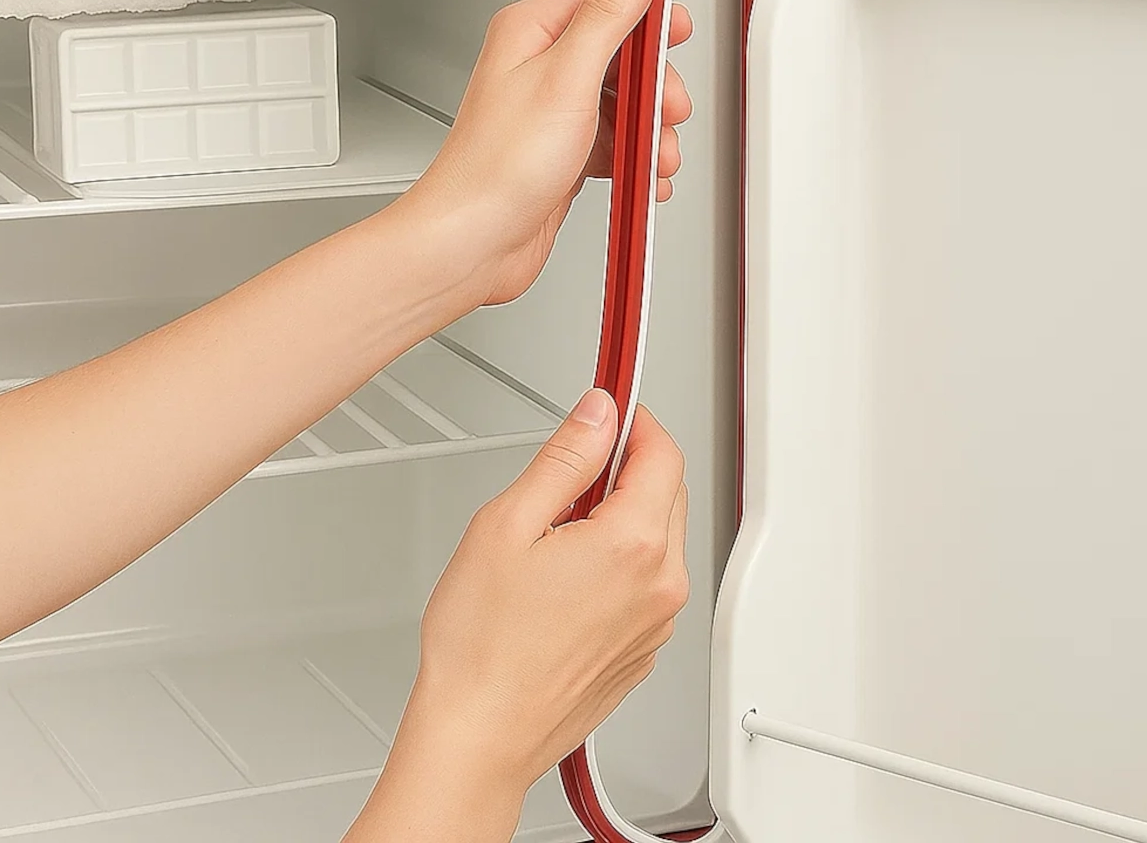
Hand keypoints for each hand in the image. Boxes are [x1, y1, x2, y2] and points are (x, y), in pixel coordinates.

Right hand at [347, 391, 688, 841]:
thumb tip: (600, 414)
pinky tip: (565, 579)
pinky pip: (648, 581)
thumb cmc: (482, 646)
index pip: (662, 451)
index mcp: (634, 544)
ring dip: (623, 515)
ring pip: (660, 535)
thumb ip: (565, 457)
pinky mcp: (644, 648)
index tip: (611, 409)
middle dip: (626, 467)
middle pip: (667, 490)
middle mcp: (660, 584)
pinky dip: (620, 561)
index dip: (634, 420)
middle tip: (568, 475)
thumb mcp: (508, 523)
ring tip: (556, 536)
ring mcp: (657, 622)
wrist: (479, 738)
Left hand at [405, 0, 692, 305]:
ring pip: (624, 103)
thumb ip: (607, 14)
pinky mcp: (563, 152)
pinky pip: (615, 142)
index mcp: (532, 32)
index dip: (649, 13)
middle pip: (623, 54)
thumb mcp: (566, 76)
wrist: (473, 241)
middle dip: (655, 86)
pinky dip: (636, 158)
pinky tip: (644, 176)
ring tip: (657, 155)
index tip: (678, 30)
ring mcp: (553, 111)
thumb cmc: (498, 167)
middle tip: (668, 108)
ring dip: (651, 130)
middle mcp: (541, 67)